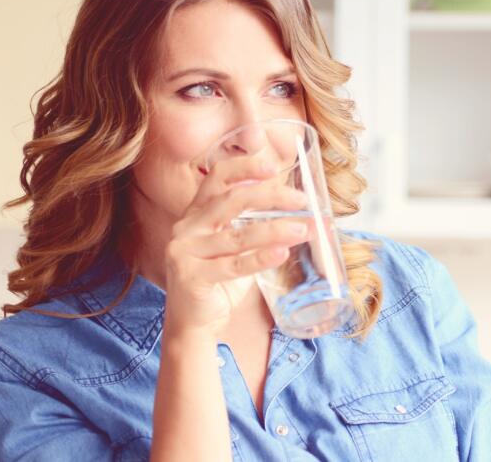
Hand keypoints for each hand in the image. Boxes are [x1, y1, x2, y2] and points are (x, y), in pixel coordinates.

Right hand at [162, 154, 310, 337]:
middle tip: (301, 200)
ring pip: (237, 236)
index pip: (217, 178)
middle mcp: (186, 228)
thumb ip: (255, 227)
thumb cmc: (219, 281)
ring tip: (305, 229)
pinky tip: (282, 253)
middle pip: (232, 201)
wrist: (194, 324)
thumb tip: (305, 215)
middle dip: (271, 197)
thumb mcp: (235, 248)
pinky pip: (233, 266)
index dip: (244, 167)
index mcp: (196, 214)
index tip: (273, 166)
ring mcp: (185, 253)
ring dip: (275, 230)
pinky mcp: (191, 278)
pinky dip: (260, 258)